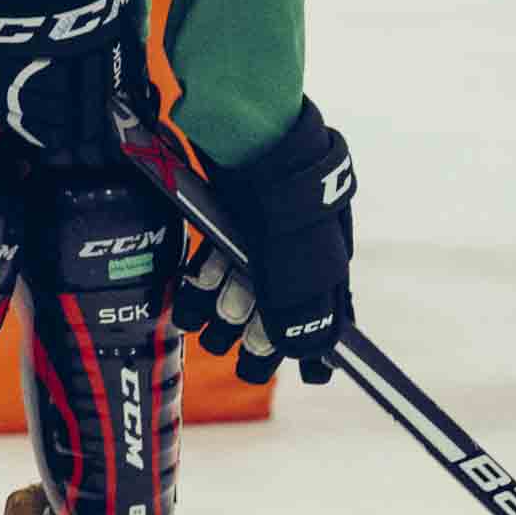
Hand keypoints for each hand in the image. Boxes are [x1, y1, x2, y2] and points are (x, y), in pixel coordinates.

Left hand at [185, 103, 353, 384]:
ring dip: (222, 307)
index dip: (316, 348)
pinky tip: (189, 293)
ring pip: (241, 284)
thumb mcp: (303, 266)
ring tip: (204, 323)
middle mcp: (297, 251)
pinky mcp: (228, 215)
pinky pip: (216, 256)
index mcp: (327, 264)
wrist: (251, 138)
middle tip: (234, 348)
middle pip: (276, 305)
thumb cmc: (287, 205)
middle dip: (255, 330)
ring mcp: (261, 233)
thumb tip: (310, 353)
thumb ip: (303, 312)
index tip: (314, 376)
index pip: (326, 316)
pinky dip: (203, 277)